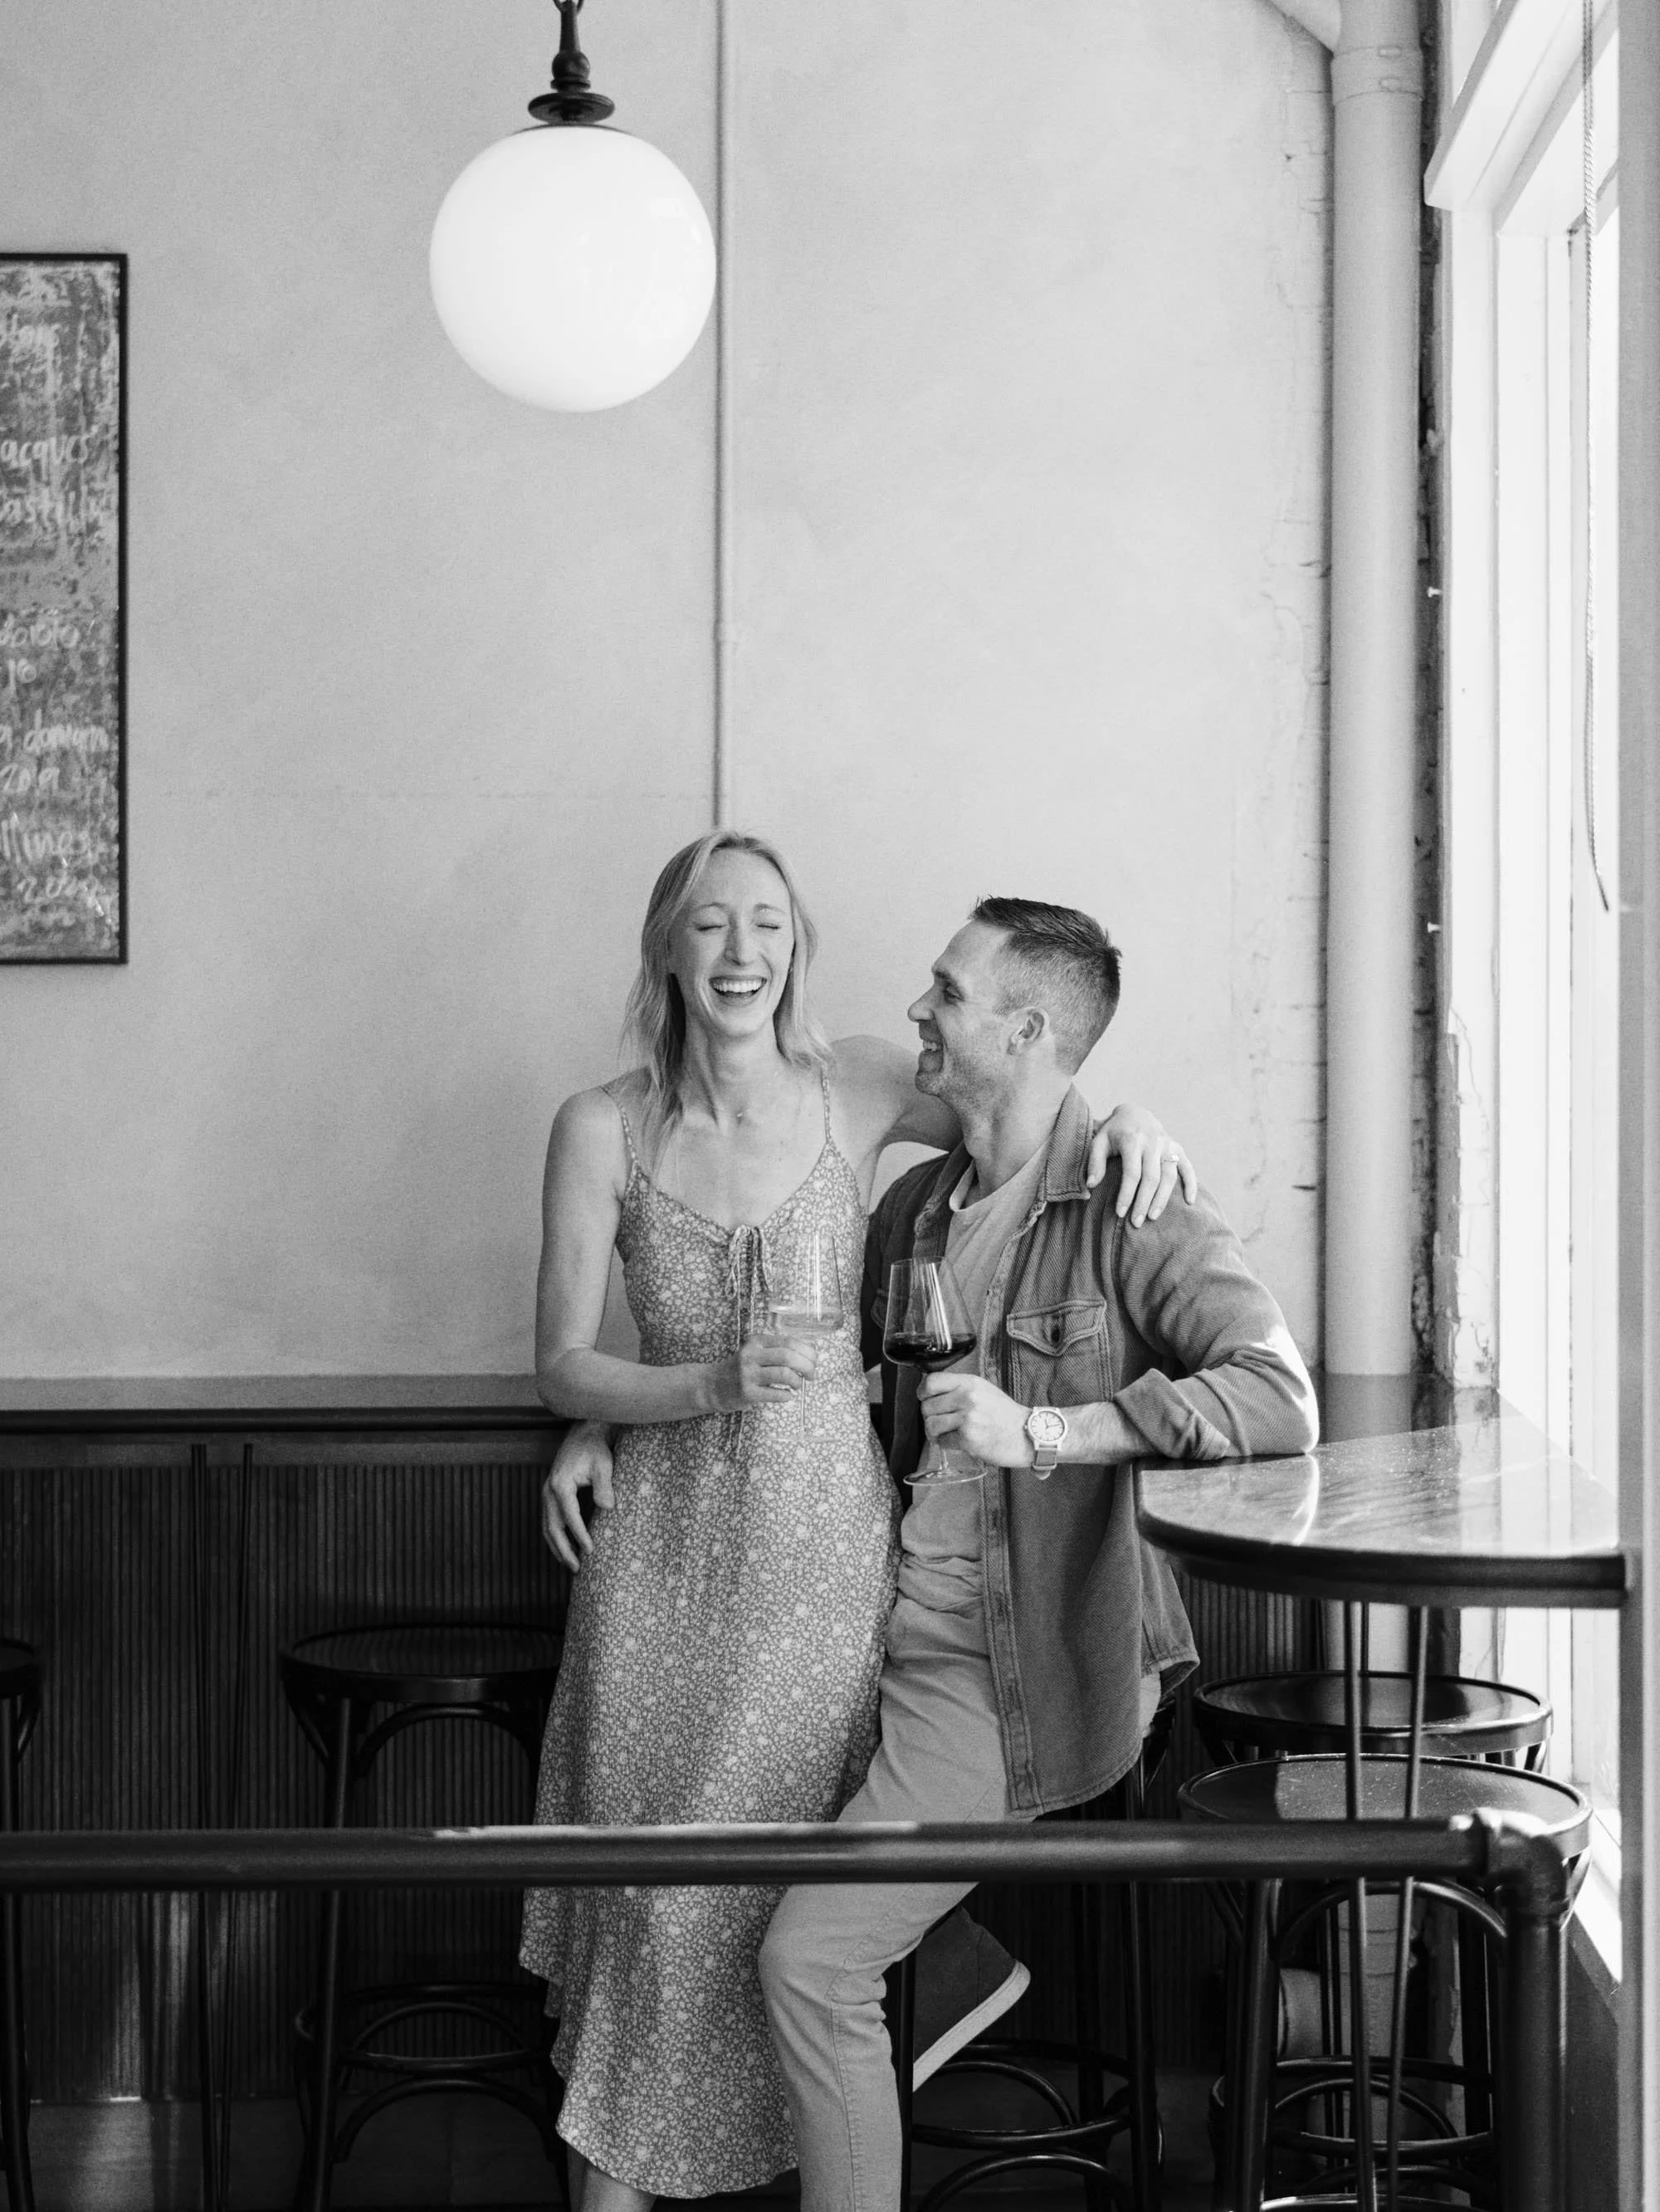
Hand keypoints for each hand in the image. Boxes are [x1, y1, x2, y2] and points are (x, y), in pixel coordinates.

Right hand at [542, 1421, 615, 1571]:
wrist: (584, 1433)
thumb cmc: (596, 1448)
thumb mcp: (604, 1464)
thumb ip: (604, 1485)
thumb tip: (608, 1508)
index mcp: (561, 1484)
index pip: (570, 1517)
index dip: (580, 1536)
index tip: (591, 1551)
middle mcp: (549, 1491)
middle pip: (552, 1528)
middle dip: (564, 1550)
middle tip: (577, 1568)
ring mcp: (547, 1493)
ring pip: (548, 1527)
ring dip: (558, 1548)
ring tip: (572, 1565)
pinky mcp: (551, 1495)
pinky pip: (550, 1521)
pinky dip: (557, 1537)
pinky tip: (568, 1548)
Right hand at [705, 1329, 819, 1414]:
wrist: (714, 1385)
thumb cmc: (743, 1368)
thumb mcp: (756, 1352)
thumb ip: (778, 1350)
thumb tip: (810, 1356)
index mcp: (757, 1342)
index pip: (789, 1342)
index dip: (807, 1351)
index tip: (814, 1361)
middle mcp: (751, 1355)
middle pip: (788, 1356)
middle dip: (806, 1366)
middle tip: (811, 1375)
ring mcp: (748, 1374)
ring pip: (783, 1374)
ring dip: (797, 1381)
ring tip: (797, 1385)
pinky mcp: (747, 1393)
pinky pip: (775, 1394)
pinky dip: (787, 1395)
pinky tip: (787, 1395)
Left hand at [917, 1373, 1035, 1468]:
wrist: (1027, 1434)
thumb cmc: (1006, 1414)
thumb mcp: (984, 1390)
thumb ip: (960, 1389)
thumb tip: (933, 1393)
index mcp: (970, 1383)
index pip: (932, 1381)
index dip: (923, 1392)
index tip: (925, 1399)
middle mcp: (967, 1398)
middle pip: (927, 1406)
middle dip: (929, 1416)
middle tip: (939, 1421)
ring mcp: (967, 1419)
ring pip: (931, 1424)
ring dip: (934, 1432)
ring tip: (944, 1433)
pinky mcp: (968, 1439)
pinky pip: (943, 1441)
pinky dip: (946, 1444)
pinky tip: (956, 1441)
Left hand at [1086, 1106, 1197, 1225]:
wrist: (1135, 1113)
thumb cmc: (1114, 1132)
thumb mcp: (1099, 1141)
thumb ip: (1095, 1162)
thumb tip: (1091, 1185)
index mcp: (1132, 1140)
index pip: (1132, 1173)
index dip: (1127, 1194)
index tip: (1120, 1213)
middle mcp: (1153, 1142)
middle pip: (1151, 1177)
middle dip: (1144, 1202)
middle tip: (1136, 1222)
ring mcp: (1168, 1145)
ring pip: (1169, 1175)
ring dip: (1163, 1198)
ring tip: (1153, 1217)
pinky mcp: (1178, 1148)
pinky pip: (1188, 1167)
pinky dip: (1191, 1184)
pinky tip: (1189, 1202)